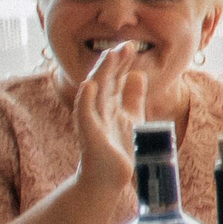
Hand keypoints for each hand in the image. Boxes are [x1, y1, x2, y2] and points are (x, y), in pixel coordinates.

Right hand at [70, 42, 147, 198]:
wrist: (108, 178)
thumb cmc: (119, 149)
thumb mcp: (132, 118)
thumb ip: (133, 98)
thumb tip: (138, 74)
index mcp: (111, 104)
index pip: (116, 78)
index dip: (122, 62)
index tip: (131, 45)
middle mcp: (100, 109)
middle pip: (106, 81)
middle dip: (114, 63)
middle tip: (125, 45)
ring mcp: (93, 120)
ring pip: (95, 92)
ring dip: (102, 73)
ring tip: (110, 55)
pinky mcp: (89, 134)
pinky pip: (84, 114)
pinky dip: (86, 99)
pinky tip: (89, 85)